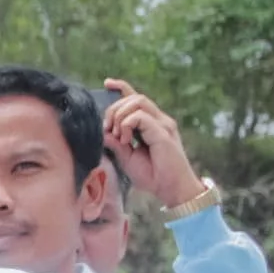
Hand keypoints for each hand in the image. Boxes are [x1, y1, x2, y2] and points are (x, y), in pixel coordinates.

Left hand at [99, 80, 204, 207]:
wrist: (171, 189)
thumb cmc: (152, 175)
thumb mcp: (127, 158)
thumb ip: (116, 143)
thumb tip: (102, 131)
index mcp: (151, 123)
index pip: (136, 97)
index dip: (121, 87)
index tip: (107, 83)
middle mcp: (159, 119)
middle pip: (133, 97)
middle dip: (114, 109)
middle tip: (108, 130)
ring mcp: (162, 124)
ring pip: (137, 101)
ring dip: (120, 116)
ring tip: (118, 136)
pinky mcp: (163, 131)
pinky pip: (140, 116)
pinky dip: (127, 125)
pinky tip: (126, 140)